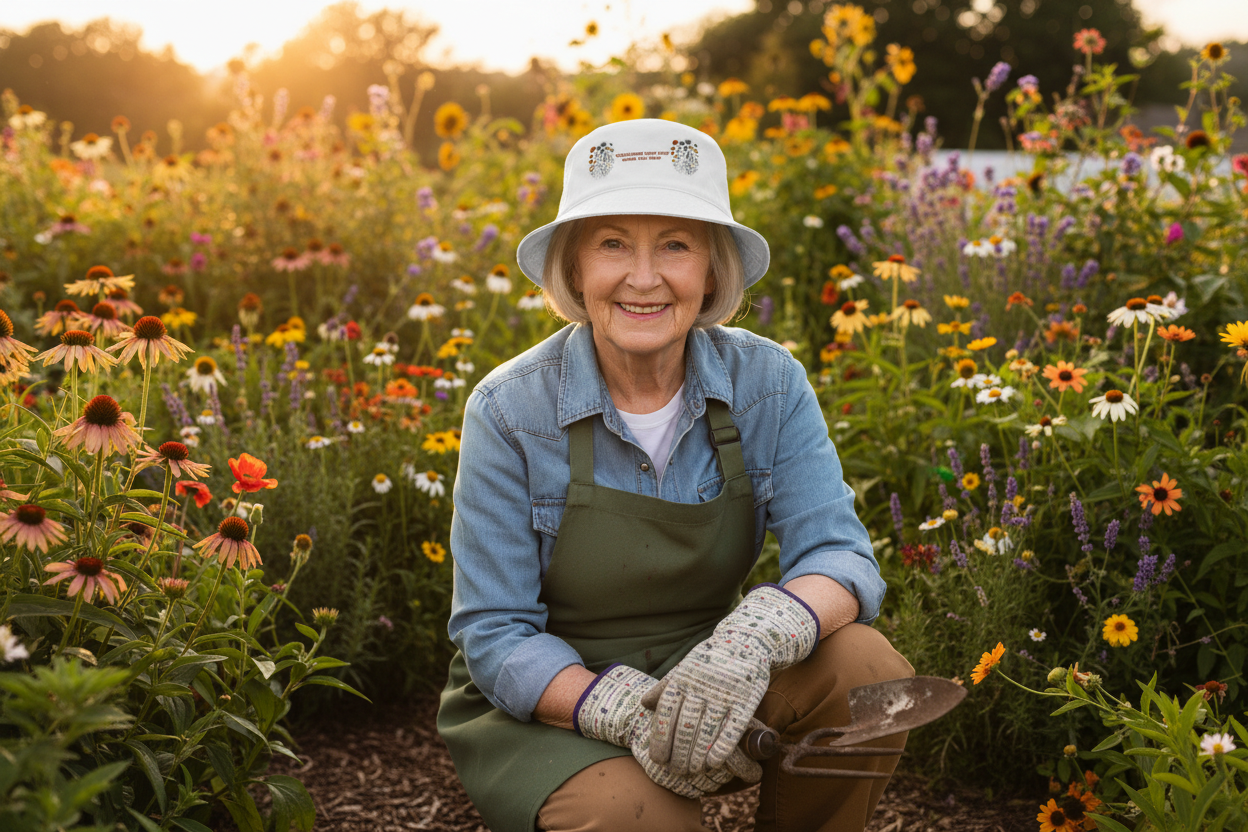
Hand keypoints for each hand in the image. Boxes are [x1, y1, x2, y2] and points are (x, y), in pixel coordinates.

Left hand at [643, 584, 817, 774]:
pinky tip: (714, 763)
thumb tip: (643, 704)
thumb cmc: (711, 659)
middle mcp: (701, 687)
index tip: (658, 759)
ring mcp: (724, 694)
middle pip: (685, 728)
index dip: (661, 740)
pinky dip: (721, 749)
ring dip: (698, 756)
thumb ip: (665, 686)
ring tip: (693, 770)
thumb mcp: (685, 666)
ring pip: (707, 732)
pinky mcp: (746, 700)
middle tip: (676, 771)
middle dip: (679, 754)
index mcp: (682, 679)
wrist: (747, 641)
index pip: (666, 715)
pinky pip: (732, 730)